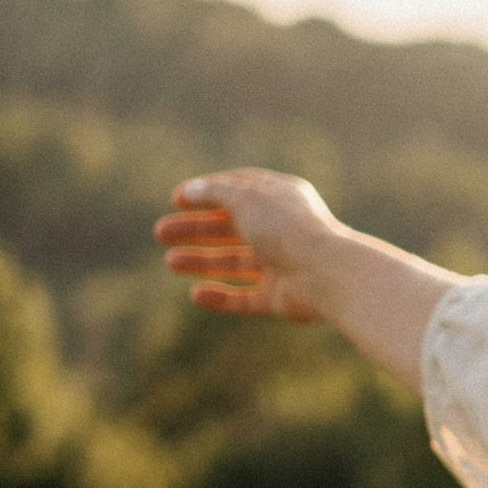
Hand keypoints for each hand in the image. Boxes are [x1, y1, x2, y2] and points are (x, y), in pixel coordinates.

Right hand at [153, 168, 343, 321]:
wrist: (327, 273)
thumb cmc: (288, 229)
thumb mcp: (246, 199)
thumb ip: (215, 192)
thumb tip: (189, 189)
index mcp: (282, 199)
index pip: (241, 190)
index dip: (208, 192)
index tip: (177, 198)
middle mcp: (283, 231)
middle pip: (232, 228)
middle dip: (196, 229)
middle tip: (160, 232)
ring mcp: (283, 265)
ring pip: (236, 262)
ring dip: (202, 261)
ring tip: (170, 262)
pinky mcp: (281, 297)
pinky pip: (246, 298)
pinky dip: (222, 297)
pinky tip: (196, 294)